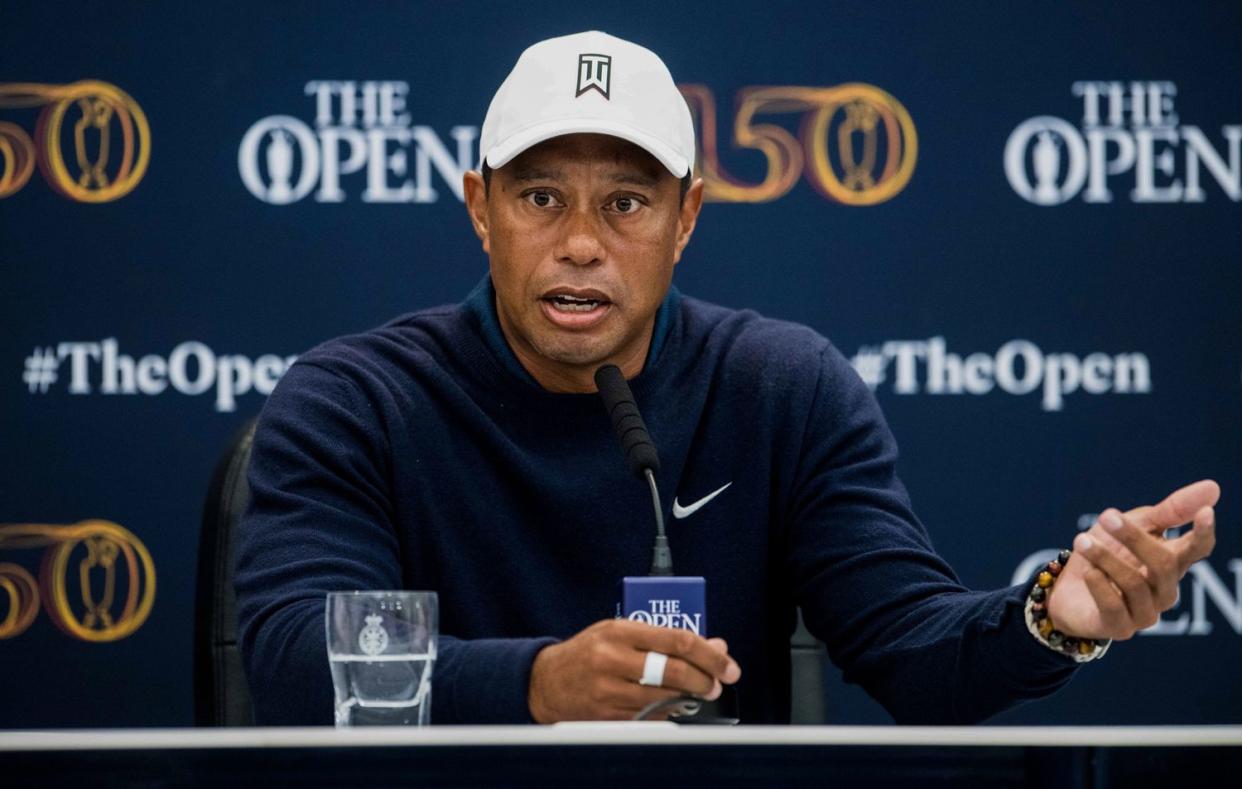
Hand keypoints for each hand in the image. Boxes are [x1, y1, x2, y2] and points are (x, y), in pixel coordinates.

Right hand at [527, 619, 740, 722]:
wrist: (544, 681)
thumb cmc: (588, 652)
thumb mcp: (620, 632)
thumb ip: (664, 638)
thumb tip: (714, 645)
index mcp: (619, 631)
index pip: (677, 640)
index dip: (709, 655)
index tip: (727, 665)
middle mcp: (613, 659)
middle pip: (674, 671)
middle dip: (705, 680)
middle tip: (717, 684)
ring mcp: (608, 690)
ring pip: (664, 698)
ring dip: (690, 699)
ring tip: (699, 696)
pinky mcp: (606, 715)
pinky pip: (649, 717)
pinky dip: (668, 713)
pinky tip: (674, 707)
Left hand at [1046, 479, 1219, 640]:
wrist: (1066, 587)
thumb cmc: (1108, 552)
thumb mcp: (1135, 524)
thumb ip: (1170, 511)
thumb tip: (1213, 487)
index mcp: (1172, 562)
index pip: (1198, 550)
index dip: (1203, 533)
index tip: (1206, 513)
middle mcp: (1165, 590)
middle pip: (1164, 564)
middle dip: (1134, 537)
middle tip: (1106, 516)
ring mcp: (1146, 612)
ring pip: (1135, 583)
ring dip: (1105, 557)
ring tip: (1081, 540)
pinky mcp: (1120, 627)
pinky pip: (1114, 606)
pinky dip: (1099, 584)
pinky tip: (1088, 571)